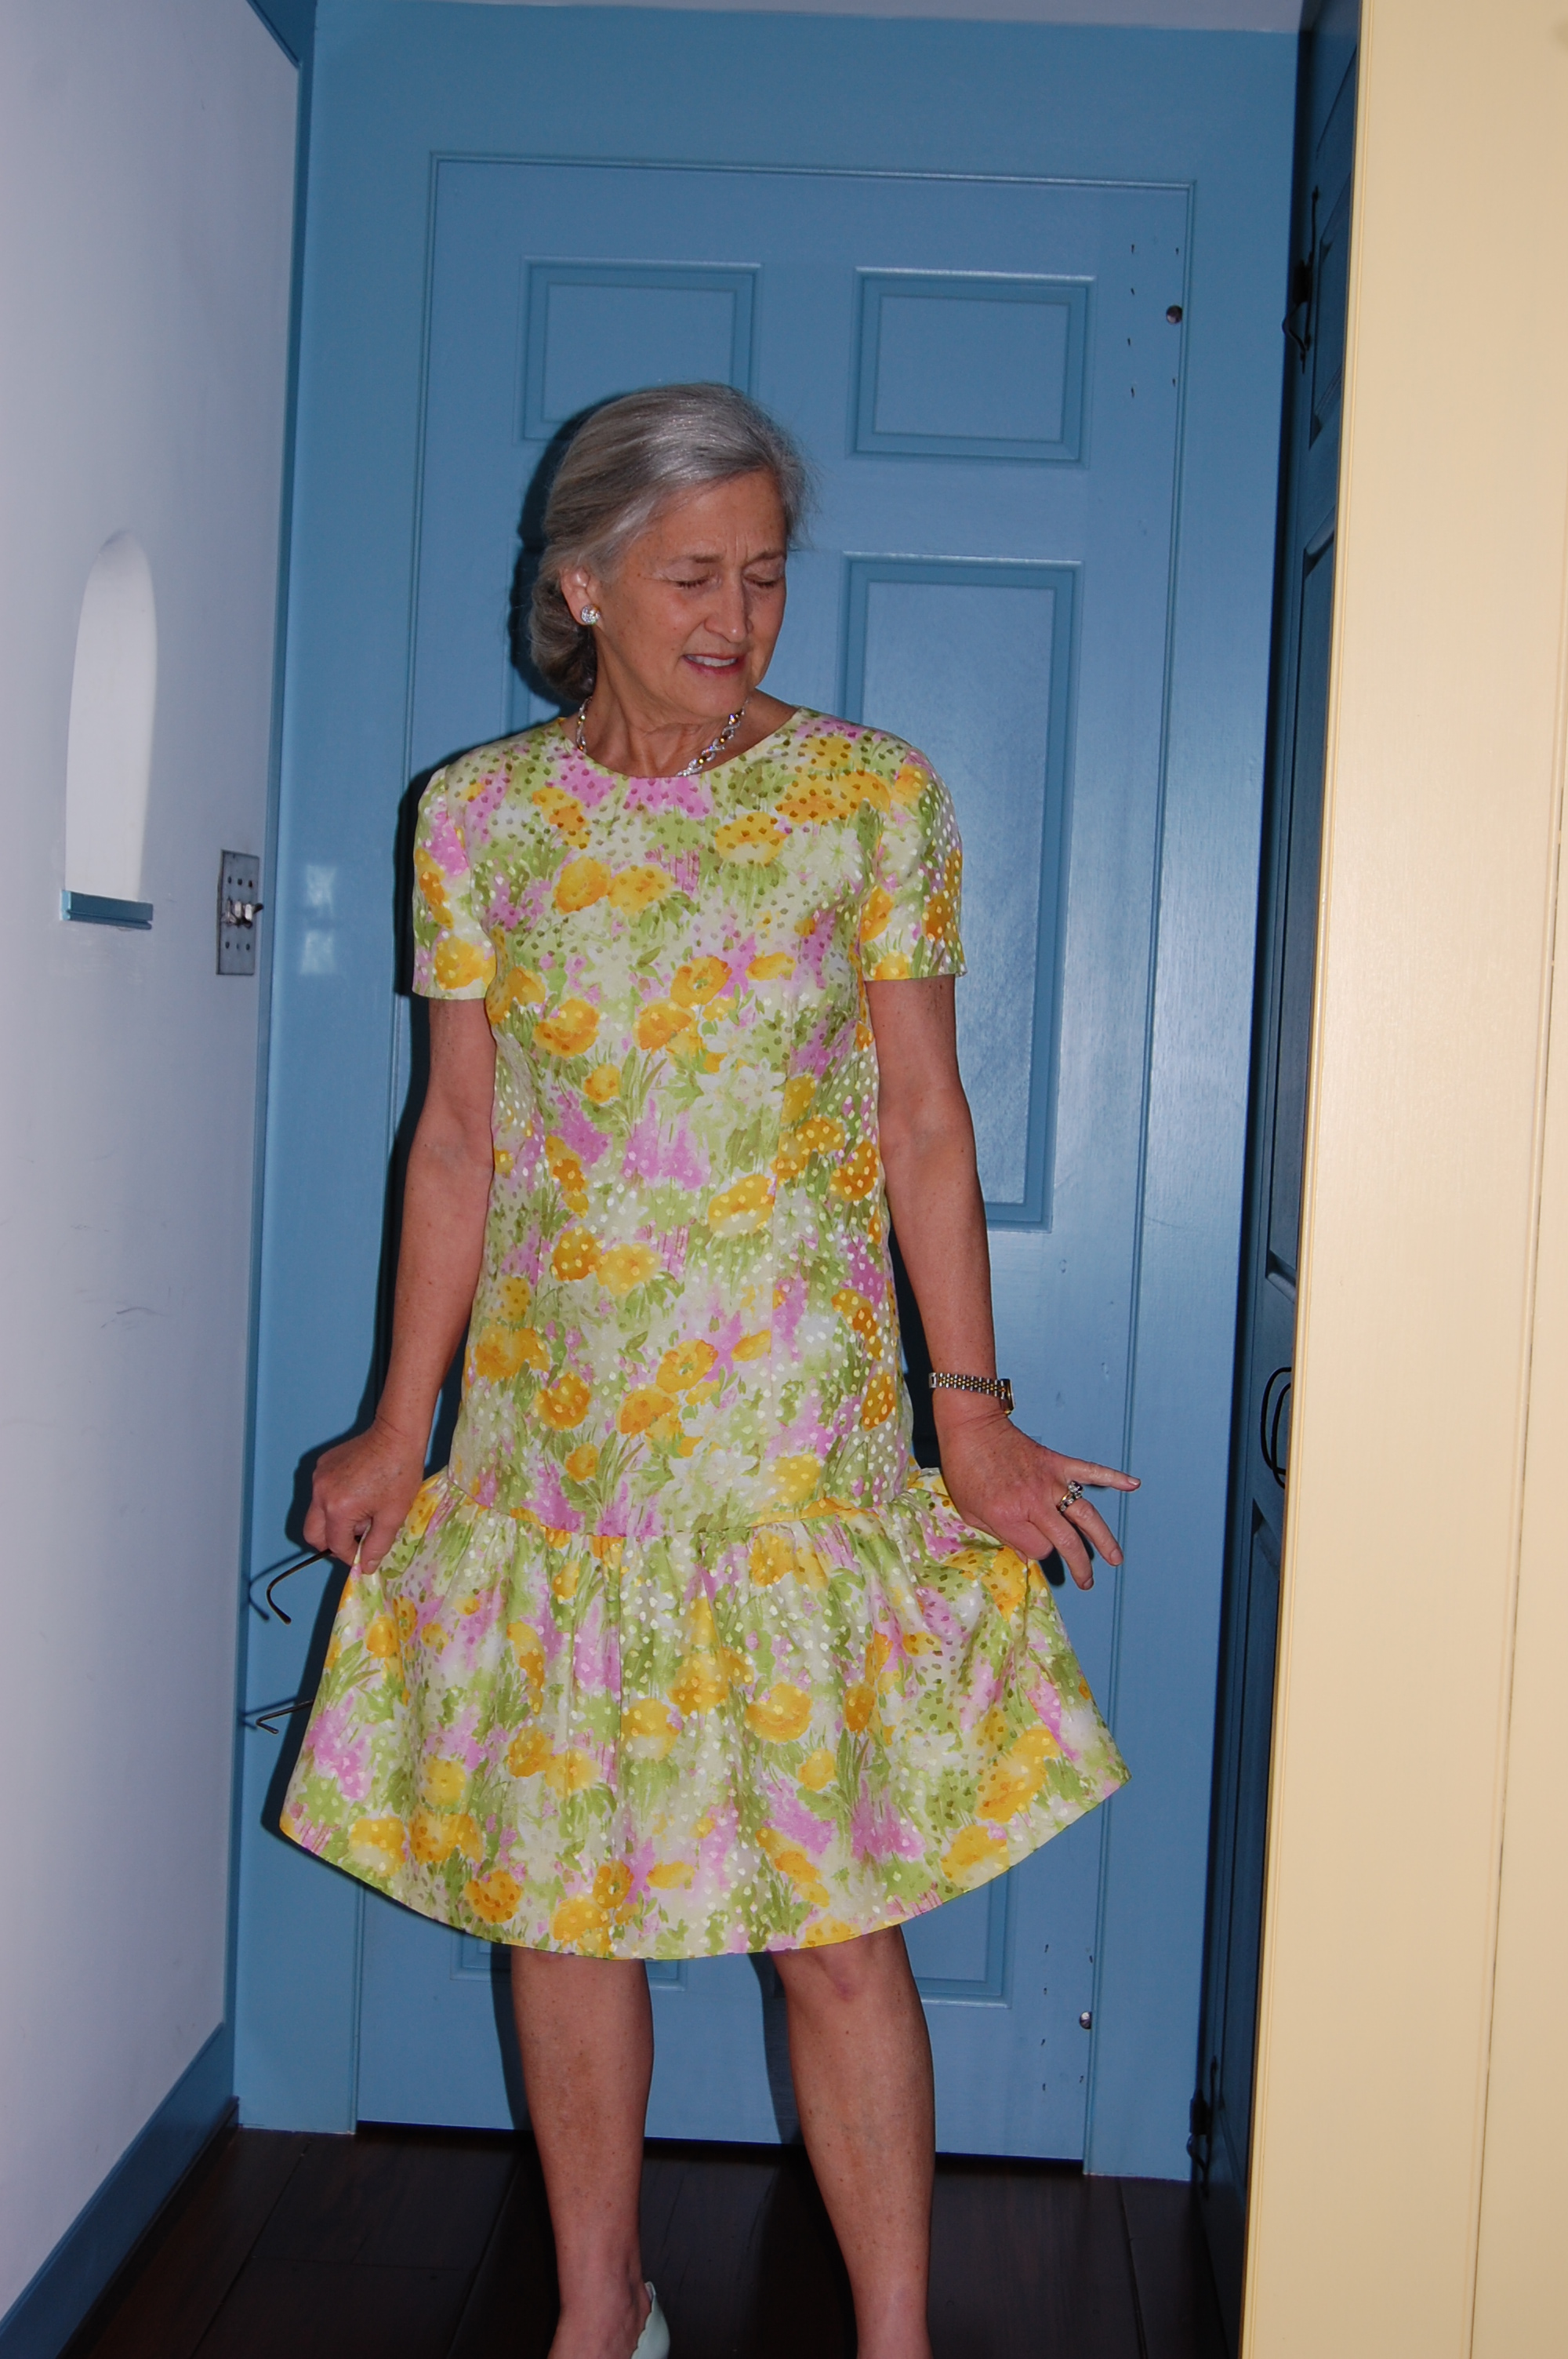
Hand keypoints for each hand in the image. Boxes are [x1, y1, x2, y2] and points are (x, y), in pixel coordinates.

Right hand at [303, 1414, 428, 1574]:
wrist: (396, 1434)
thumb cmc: (399, 1474)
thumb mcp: (392, 1515)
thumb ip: (377, 1545)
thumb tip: (366, 1567)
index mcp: (337, 1509)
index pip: (335, 1546)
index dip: (350, 1556)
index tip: (365, 1556)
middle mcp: (321, 1494)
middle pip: (313, 1534)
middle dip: (332, 1543)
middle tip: (356, 1540)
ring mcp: (318, 1477)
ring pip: (317, 1513)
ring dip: (335, 1521)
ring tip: (363, 1511)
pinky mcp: (322, 1464)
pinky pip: (322, 1493)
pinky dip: (335, 1501)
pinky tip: (360, 1492)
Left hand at [935, 1412, 1138, 1591]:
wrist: (971, 1426)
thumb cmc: (965, 1469)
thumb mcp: (971, 1512)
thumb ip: (1001, 1536)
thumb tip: (1027, 1556)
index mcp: (1010, 1517)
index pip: (1038, 1549)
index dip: (1037, 1553)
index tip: (1031, 1548)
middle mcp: (1034, 1502)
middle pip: (1067, 1542)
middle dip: (1080, 1565)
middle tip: (1086, 1582)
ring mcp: (1050, 1481)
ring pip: (1086, 1516)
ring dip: (1103, 1540)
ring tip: (1115, 1559)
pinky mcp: (1057, 1462)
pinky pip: (1090, 1472)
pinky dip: (1113, 1477)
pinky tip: (1133, 1485)